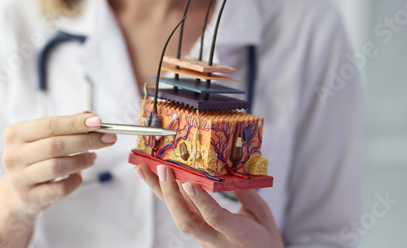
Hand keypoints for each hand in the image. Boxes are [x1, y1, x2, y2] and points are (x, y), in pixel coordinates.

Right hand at [0, 112, 115, 247]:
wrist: (18, 192)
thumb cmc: (36, 158)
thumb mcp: (44, 137)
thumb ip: (67, 125)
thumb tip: (91, 117)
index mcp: (16, 133)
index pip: (50, 125)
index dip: (76, 123)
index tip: (98, 122)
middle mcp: (14, 155)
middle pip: (56, 145)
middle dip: (86, 141)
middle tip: (106, 139)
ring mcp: (19, 178)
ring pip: (58, 167)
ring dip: (82, 160)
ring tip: (92, 157)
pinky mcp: (29, 197)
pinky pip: (60, 189)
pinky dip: (75, 181)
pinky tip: (78, 175)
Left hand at [134, 164, 283, 247]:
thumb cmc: (263, 238)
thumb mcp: (262, 214)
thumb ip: (246, 192)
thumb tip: (230, 169)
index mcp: (238, 234)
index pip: (215, 218)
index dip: (201, 201)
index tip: (189, 183)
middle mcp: (216, 239)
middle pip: (187, 221)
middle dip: (171, 194)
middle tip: (162, 169)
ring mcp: (203, 238)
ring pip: (177, 216)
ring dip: (159, 192)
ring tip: (143, 169)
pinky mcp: (196, 233)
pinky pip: (179, 212)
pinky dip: (165, 195)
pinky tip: (153, 179)